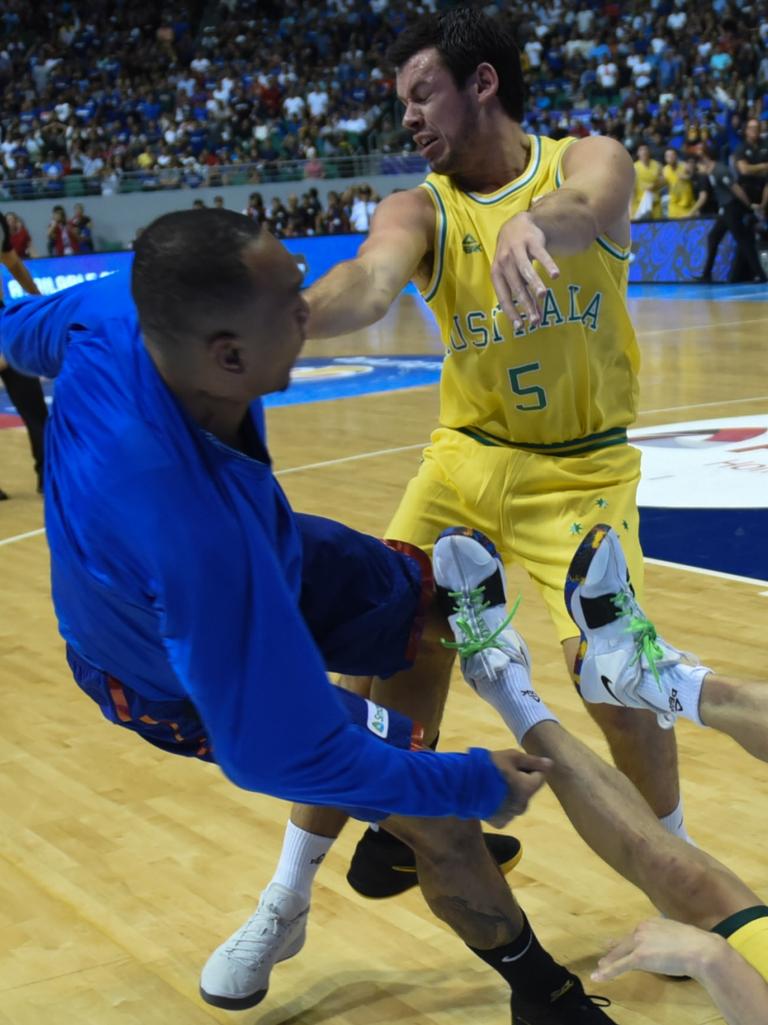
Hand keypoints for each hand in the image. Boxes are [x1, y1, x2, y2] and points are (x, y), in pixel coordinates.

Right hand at [486, 749, 551, 826]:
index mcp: (528, 789)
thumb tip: (551, 764)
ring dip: (510, 792)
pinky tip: (488, 795)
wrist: (463, 786)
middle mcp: (523, 806)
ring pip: (516, 801)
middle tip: (501, 772)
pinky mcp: (499, 822)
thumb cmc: (489, 768)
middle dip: (519, 781)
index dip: (528, 767)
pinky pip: (505, 810)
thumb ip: (532, 761)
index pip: (539, 776)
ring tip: (492, 783)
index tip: (512, 764)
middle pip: (527, 790)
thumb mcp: (511, 757)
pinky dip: (500, 803)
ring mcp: (511, 816)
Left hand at [492, 212, 559, 330]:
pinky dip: (548, 264)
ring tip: (543, 296)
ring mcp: (517, 251)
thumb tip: (534, 318)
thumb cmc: (513, 256)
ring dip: (535, 283)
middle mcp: (505, 262)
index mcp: (497, 273)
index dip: (511, 312)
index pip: (504, 296)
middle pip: (517, 287)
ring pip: (526, 271)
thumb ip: (522, 294)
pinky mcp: (532, 241)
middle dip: (526, 304)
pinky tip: (555, 275)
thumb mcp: (511, 274)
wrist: (516, 224)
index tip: (520, 327)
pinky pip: (541, 254)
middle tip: (535, 319)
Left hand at [591, 919, 724, 982]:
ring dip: (609, 961)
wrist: (699, 950)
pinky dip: (608, 972)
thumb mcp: (679, 934)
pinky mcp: (639, 957)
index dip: (630, 941)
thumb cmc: (696, 944)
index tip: (624, 943)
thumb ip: (669, 937)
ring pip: (620, 954)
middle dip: (615, 948)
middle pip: (625, 941)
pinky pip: (619, 966)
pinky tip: (598, 976)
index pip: (637, 933)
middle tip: (605, 949)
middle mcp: (642, 929)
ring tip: (600, 965)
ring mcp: (639, 943)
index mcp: (652, 922)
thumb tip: (671, 944)